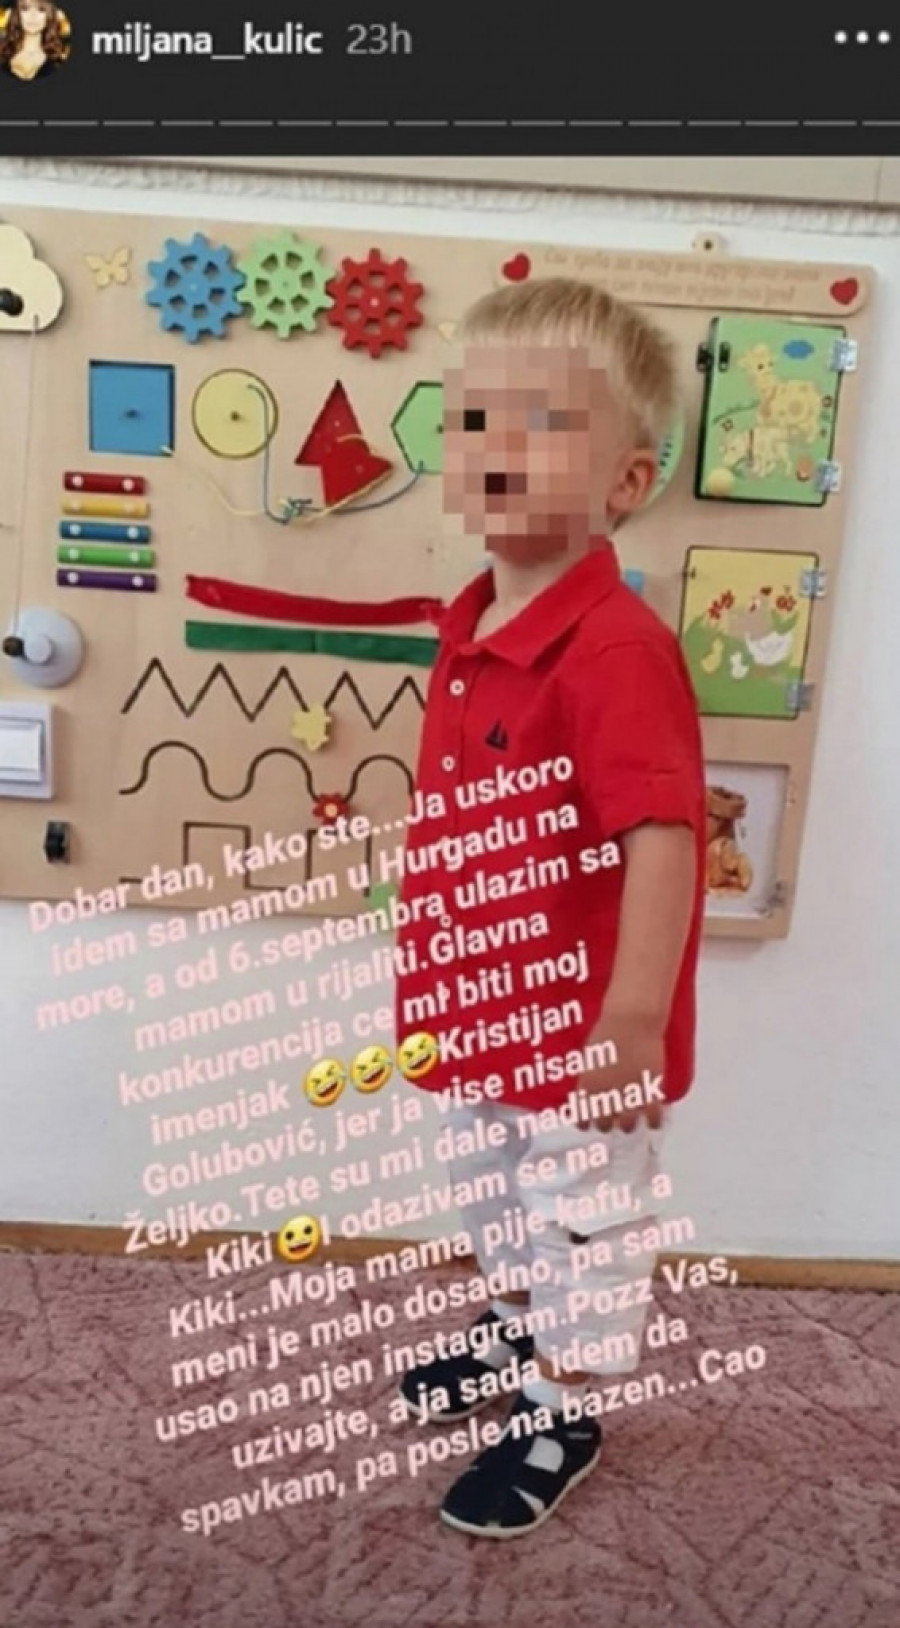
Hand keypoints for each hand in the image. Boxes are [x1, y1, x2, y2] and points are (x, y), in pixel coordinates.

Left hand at [573, 1008, 665, 1134]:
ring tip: (629, 1125)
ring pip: (627, 1124)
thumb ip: (589, 1072)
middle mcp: (606, 1092)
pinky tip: (653, 1122)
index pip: (582, 1112)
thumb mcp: (590, 1052)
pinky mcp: (650, 1090)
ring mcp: (629, 1093)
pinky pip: (653, 1115)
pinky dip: (653, 1121)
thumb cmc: (609, 1027)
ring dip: (627, 1125)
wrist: (632, 1020)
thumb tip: (588, 1083)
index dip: (583, 1121)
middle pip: (604, 1122)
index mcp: (588, 1083)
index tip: (584, 1125)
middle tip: (608, 1123)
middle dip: (605, 1124)